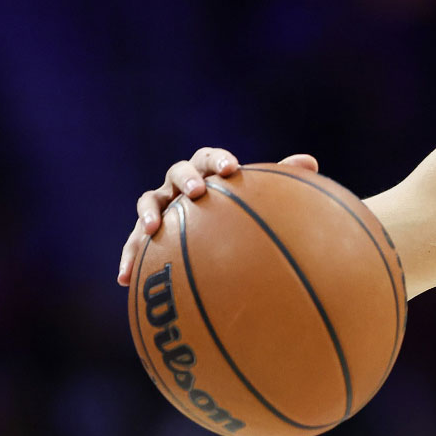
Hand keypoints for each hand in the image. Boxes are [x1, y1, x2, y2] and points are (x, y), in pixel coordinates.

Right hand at [116, 148, 318, 285]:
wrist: (215, 229)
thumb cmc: (242, 209)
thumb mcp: (261, 196)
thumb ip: (282, 179)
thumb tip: (311, 163)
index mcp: (208, 170)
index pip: (210, 156)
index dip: (218, 160)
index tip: (231, 169)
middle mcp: (181, 183)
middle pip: (177, 171)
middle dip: (187, 180)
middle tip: (198, 192)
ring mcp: (162, 204)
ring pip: (148, 202)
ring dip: (149, 213)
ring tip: (152, 230)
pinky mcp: (147, 231)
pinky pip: (135, 242)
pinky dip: (129, 256)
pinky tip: (124, 279)